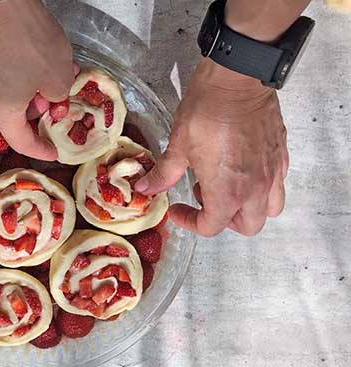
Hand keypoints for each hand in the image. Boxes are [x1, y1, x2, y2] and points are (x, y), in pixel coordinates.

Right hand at [0, 0, 73, 160]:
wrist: (0, 1)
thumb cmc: (27, 40)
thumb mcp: (58, 76)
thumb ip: (59, 98)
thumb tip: (54, 99)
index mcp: (2, 113)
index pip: (22, 143)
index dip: (40, 150)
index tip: (53, 151)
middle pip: (9, 122)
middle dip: (33, 118)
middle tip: (52, 105)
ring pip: (2, 102)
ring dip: (24, 98)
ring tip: (45, 81)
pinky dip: (14, 83)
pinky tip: (32, 66)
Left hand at [135, 58, 288, 236]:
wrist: (237, 79)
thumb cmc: (207, 111)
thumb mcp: (178, 145)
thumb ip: (164, 174)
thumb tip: (145, 188)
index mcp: (227, 192)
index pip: (211, 227)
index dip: (190, 223)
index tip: (178, 210)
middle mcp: (255, 188)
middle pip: (247, 226)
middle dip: (224, 221)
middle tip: (203, 200)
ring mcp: (273, 172)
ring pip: (269, 209)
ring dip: (247, 208)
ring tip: (226, 187)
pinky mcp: (282, 155)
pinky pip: (277, 184)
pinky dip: (261, 187)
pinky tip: (242, 169)